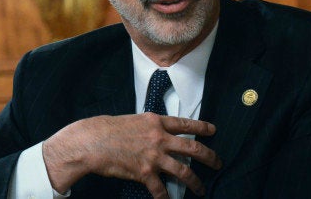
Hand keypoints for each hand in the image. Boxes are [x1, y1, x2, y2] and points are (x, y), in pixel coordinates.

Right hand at [42, 113, 220, 197]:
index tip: (213, 131)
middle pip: (192, 148)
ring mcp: (153, 156)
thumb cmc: (108, 129)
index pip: (185, 124)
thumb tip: (158, 132)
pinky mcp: (144, 172)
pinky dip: (166, 198)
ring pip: (183, 171)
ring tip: (201, 189)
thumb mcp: (134, 120)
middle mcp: (159, 138)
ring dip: (195, 182)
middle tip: (218, 163)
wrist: (93, 141)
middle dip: (209, 157)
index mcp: (156, 122)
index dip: (202, 128)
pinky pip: (161, 189)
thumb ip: (149, 127)